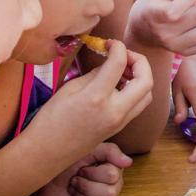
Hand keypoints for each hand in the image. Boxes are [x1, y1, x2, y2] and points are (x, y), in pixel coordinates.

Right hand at [26, 40, 152, 162]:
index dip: (118, 46)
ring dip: (141, 76)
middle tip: (123, 54)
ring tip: (122, 68)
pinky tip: (119, 83)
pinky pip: (138, 104)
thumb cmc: (51, 119)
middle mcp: (114, 111)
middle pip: (145, 81)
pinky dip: (136, 89)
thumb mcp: (70, 88)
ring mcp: (120, 122)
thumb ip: (95, 73)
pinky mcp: (120, 127)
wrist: (48, 152)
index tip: (110, 42)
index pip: (119, 63)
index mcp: (97, 98)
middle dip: (139, 61)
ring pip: (147, 94)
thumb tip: (111, 61)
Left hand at [31, 142, 131, 195]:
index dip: (92, 173)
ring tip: (74, 191)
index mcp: (114, 171)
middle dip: (85, 186)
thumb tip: (128, 162)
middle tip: (75, 180)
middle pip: (108, 194)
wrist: (46, 178)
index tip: (81, 168)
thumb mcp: (87, 149)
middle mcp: (113, 189)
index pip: (111, 176)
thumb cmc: (67, 162)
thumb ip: (110, 151)